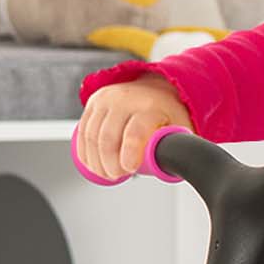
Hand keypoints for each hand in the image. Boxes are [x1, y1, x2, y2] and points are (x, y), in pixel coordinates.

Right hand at [77, 77, 192, 179]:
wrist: (156, 88)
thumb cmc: (169, 114)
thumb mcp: (180, 129)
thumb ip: (178, 149)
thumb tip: (174, 170)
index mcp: (150, 106)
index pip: (135, 131)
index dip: (130, 153)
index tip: (129, 169)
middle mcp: (125, 99)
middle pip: (108, 138)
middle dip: (109, 164)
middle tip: (117, 175)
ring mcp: (106, 99)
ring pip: (92, 136)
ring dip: (95, 161)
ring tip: (106, 173)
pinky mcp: (94, 102)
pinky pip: (83, 130)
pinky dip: (84, 151)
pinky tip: (91, 163)